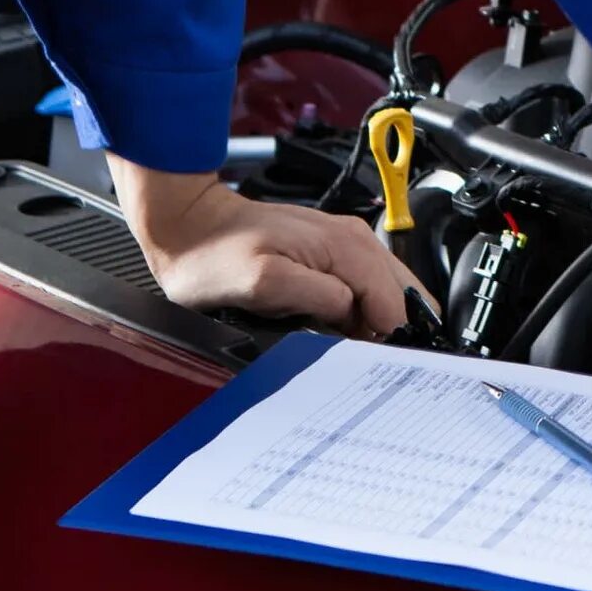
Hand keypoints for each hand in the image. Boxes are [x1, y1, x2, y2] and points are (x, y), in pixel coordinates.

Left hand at [109, 159, 414, 337]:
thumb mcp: (263, 282)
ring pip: (389, 291)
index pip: (395, 299)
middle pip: (402, 293)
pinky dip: (367, 313)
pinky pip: (367, 288)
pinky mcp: (331, 255)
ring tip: (362, 353)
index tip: (377, 365)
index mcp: (344, 245)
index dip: (390, 336)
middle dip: (395, 329)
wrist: (189, 225)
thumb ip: (318, 296)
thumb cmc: (214, 253)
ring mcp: (344, 245)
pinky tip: (351, 332)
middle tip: (373, 364)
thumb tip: (353, 313)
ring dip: (382, 323)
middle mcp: (353, 240)